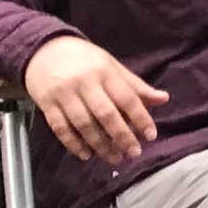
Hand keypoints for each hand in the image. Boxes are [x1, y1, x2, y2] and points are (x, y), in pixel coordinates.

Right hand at [23, 34, 167, 162]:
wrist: (43, 49)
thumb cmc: (84, 60)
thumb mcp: (111, 66)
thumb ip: (135, 85)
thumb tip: (163, 99)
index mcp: (104, 72)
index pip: (126, 97)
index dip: (140, 117)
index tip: (151, 136)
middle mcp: (84, 83)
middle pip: (105, 114)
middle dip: (121, 136)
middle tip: (134, 152)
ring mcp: (63, 93)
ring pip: (83, 124)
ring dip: (100, 144)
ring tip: (114, 158)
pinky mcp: (45, 103)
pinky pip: (59, 128)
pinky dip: (73, 143)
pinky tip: (86, 154)